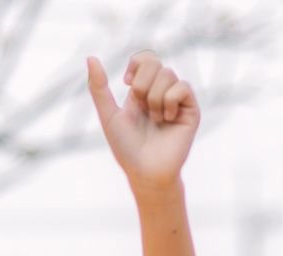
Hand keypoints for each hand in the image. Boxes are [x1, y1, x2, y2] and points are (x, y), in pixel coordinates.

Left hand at [86, 51, 198, 191]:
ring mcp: (177, 101)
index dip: (135, 64)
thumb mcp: (108, 114)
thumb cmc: (126, 148)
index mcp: (142, 91)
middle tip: (140, 106)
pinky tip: (167, 119)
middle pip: (155, 62)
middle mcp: (161, 92)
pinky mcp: (191, 110)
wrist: (145, 171)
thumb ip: (99, 87)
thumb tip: (90, 57)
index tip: (127, 83)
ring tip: (154, 119)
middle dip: (141, 84)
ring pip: (168, 74)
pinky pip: (182, 87)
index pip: (145, 58)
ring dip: (154, 98)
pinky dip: (169, 101)